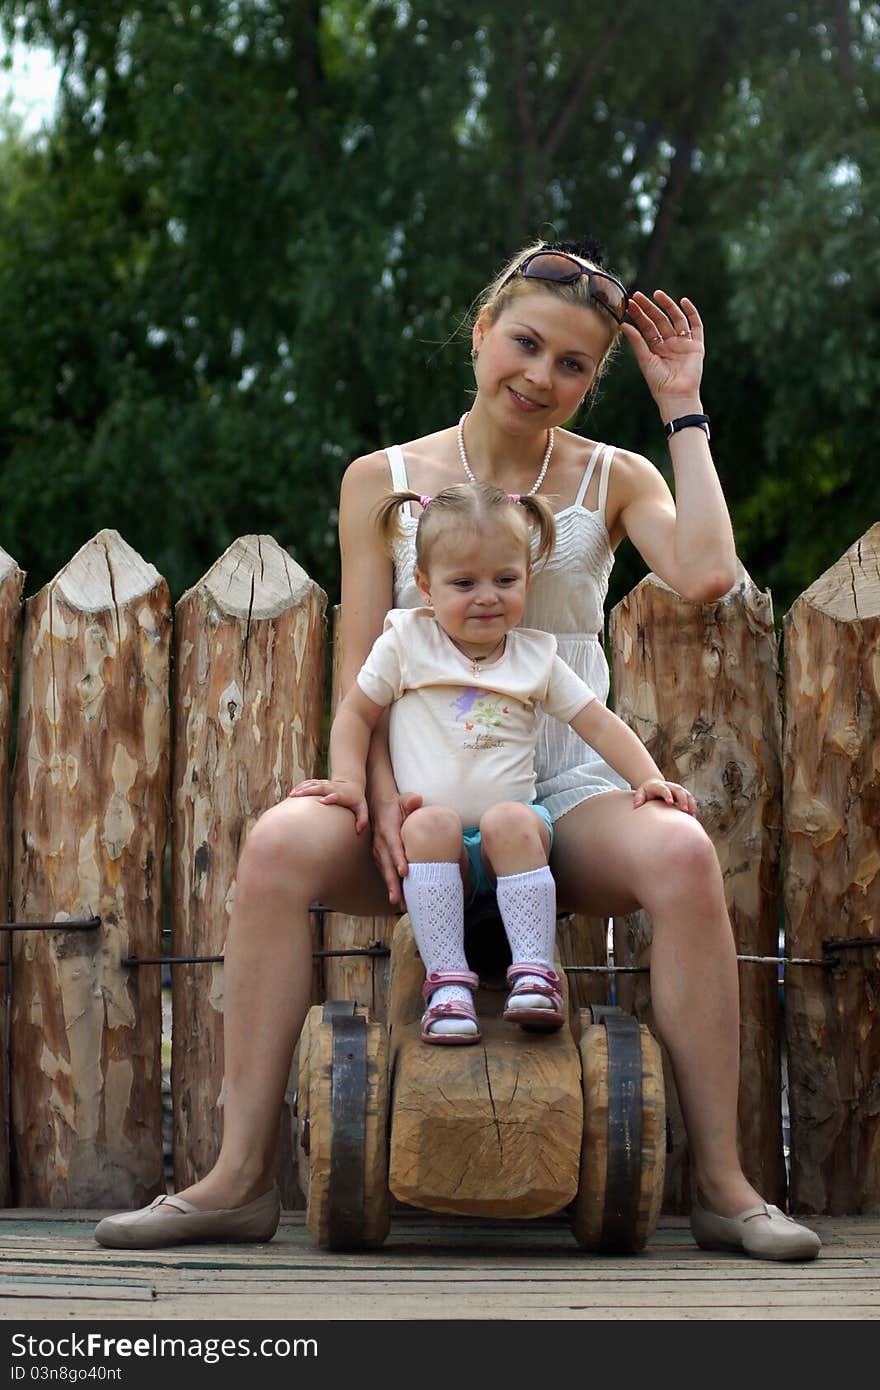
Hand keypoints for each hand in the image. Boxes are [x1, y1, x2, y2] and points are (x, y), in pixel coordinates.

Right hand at [290, 777, 368, 832]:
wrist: (352, 784)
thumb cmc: (356, 800)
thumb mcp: (362, 809)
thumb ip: (362, 820)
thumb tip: (358, 831)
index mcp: (343, 794)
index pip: (336, 795)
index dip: (330, 797)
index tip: (323, 801)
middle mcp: (333, 787)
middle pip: (321, 788)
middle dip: (310, 791)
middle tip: (299, 796)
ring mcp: (325, 784)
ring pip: (313, 784)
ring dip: (302, 788)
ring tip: (292, 795)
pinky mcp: (320, 783)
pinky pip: (308, 783)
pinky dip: (300, 786)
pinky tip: (292, 792)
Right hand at [370, 790, 422, 906]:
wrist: (379, 806)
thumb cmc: (396, 805)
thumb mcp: (402, 799)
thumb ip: (410, 800)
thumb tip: (417, 800)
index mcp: (388, 830)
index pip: (394, 846)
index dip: (399, 859)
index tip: (405, 872)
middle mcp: (380, 844)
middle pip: (387, 866)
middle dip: (393, 884)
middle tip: (399, 900)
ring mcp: (378, 852)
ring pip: (385, 873)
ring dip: (392, 889)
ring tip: (401, 905)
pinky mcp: (379, 857)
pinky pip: (385, 873)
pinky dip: (391, 886)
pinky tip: (399, 899)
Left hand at [621, 291, 704, 411]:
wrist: (676, 395)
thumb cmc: (659, 383)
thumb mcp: (645, 360)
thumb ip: (637, 342)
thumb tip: (623, 325)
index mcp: (656, 348)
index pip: (647, 327)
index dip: (639, 315)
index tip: (630, 303)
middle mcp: (670, 344)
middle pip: (659, 320)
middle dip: (649, 307)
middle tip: (638, 295)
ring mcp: (684, 343)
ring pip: (676, 319)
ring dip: (667, 306)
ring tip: (657, 294)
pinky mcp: (696, 346)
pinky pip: (696, 326)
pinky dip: (691, 313)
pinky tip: (683, 301)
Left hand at [633, 778, 695, 815]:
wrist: (654, 786)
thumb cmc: (647, 792)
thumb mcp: (641, 793)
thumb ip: (639, 798)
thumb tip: (637, 806)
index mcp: (659, 786)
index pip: (664, 789)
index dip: (668, 795)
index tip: (670, 802)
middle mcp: (671, 786)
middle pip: (679, 790)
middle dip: (683, 800)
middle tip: (685, 810)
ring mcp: (678, 790)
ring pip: (687, 794)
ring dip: (691, 804)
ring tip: (692, 815)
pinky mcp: (683, 794)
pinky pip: (690, 799)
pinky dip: (693, 807)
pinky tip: (693, 817)